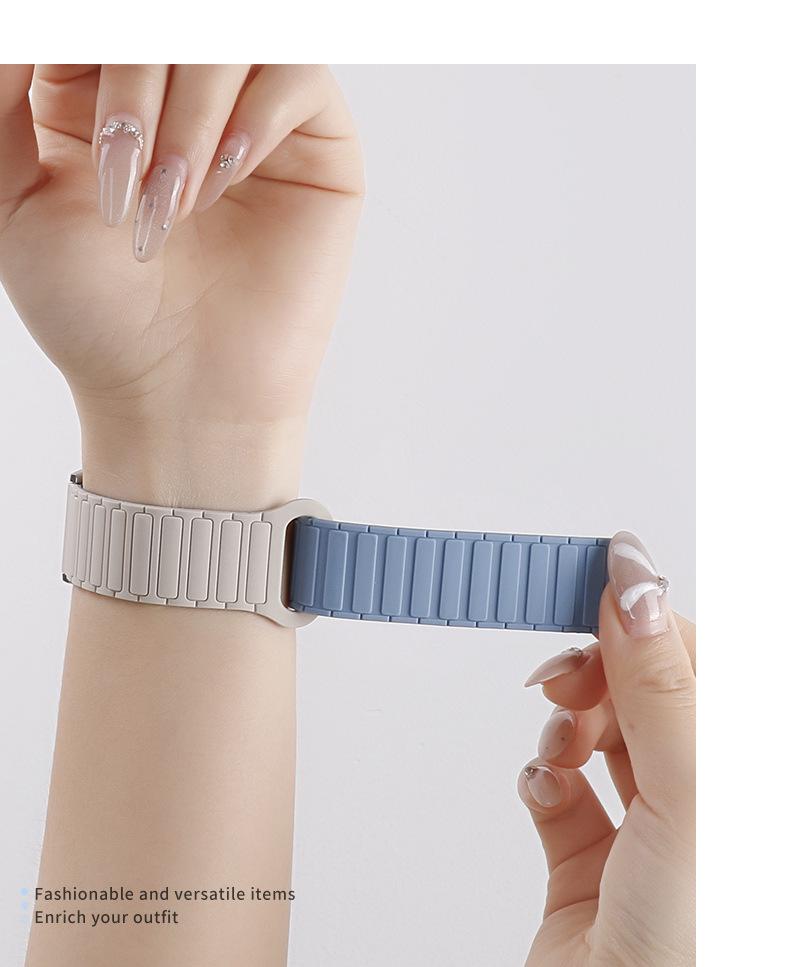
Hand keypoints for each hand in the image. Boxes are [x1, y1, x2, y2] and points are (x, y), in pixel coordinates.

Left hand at [0, 64, 363, 506]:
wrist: (178, 392)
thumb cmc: (97, 312)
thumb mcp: (14, 193)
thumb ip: (4, 90)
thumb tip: (29, 25)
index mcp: (103, 92)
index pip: (98, 20)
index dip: (87, 50)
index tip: (81, 126)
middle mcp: (180, 94)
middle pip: (164, 22)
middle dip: (133, 93)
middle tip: (124, 184)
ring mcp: (253, 116)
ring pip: (230, 36)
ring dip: (189, 117)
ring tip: (174, 206)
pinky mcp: (315, 146)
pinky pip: (297, 74)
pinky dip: (253, 121)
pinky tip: (225, 183)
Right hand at [521, 532, 694, 965]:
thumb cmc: (695, 950)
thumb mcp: (692, 796)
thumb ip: (660, 684)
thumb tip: (635, 586)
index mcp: (739, 771)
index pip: (695, 658)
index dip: (645, 615)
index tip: (596, 578)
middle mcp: (699, 795)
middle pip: (639, 689)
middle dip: (596, 670)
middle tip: (566, 673)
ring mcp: (643, 828)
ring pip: (597, 731)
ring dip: (569, 723)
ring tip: (562, 741)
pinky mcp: (587, 860)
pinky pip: (557, 788)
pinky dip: (542, 776)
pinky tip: (545, 786)